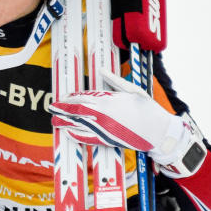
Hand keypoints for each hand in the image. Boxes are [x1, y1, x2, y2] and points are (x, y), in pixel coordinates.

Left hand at [50, 71, 205, 177]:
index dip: (70, 98)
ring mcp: (103, 128)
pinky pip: (87, 137)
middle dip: (62, 110)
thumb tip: (101, 70)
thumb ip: (114, 80)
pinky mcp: (107, 140)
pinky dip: (76, 135)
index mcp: (107, 101)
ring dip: (64, 122)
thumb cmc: (147, 108)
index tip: (63, 98)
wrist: (159, 131)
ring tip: (55, 120)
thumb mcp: (132, 90)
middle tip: (52, 108)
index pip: (82, 98)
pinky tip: (68, 132)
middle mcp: (102, 114)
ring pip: (78, 124)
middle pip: (76, 111)